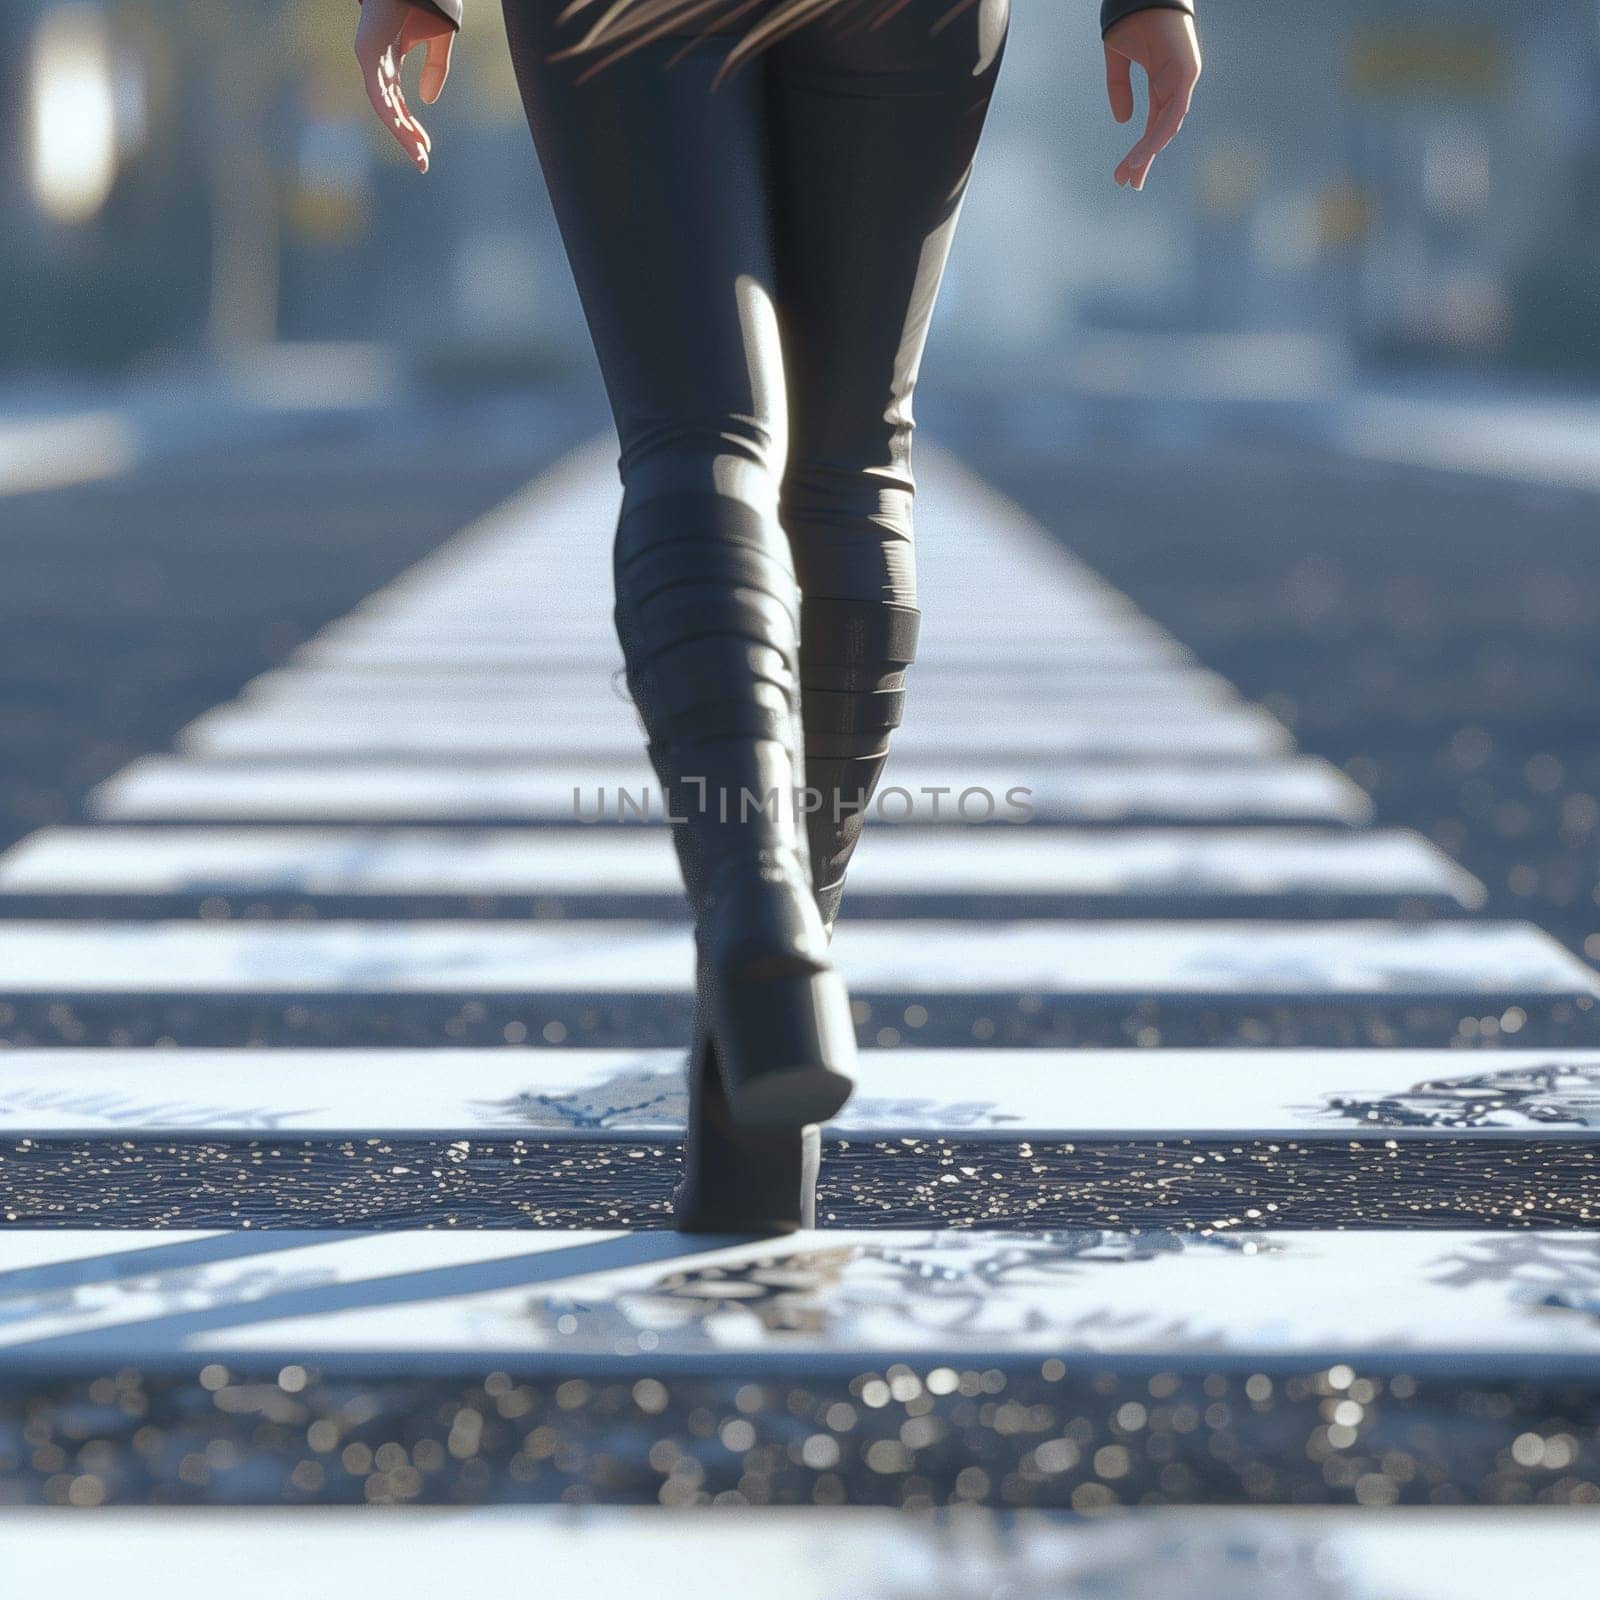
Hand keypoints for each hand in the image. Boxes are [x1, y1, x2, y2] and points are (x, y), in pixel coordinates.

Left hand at [355, 0, 454, 173]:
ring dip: (402, 134)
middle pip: (391, 107)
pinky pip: (378, 93)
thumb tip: (427, 100)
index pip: (398, 99)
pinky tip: (405, 135)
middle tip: (423, 163)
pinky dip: (392, 117)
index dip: (411, 125)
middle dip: (407, 136)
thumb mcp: (438, 40)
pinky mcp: (367, 52)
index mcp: (392, 56)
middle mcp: (379, 60)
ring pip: (384, 106)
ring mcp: (371, 57)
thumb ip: (435, 69)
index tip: (426, 148)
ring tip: (419, 157)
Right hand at [1105, 10, 1201, 190]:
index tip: (1125, 174)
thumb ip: (1119, 88)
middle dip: (1143, 159)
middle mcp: (1175, 85)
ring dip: (1148, 152)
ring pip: (1166, 127)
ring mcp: (1183, 80)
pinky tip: (1146, 152)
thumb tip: (1123, 119)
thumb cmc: (1132, 18)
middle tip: (1129, 184)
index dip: (1140, 150)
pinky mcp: (1186, 73)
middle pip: (1160, 131)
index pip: (1152, 125)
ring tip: (1132, 175)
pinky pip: (1172, 112)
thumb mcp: (1118, 60)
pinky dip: (1158, 133)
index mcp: (1162, 82)